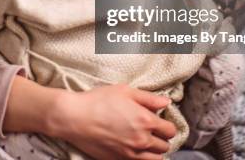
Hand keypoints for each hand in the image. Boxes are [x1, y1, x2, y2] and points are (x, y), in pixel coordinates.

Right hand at [46, 84, 176, 159]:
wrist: (75, 118)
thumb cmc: (98, 101)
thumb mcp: (124, 91)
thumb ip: (148, 98)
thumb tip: (166, 102)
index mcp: (146, 120)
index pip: (170, 130)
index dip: (166, 125)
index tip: (159, 121)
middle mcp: (142, 140)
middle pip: (165, 146)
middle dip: (161, 138)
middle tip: (151, 131)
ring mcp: (131, 154)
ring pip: (156, 159)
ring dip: (154, 151)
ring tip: (145, 142)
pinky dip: (141, 158)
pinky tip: (134, 149)